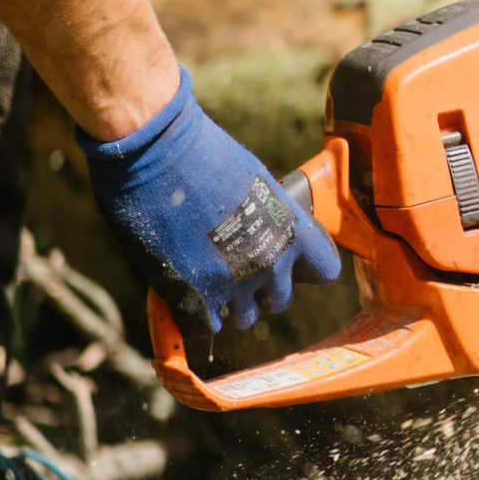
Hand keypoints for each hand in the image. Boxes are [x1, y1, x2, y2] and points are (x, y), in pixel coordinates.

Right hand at [80, 69, 341, 338]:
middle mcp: (272, 261)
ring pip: (244, 318)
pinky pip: (205, 328)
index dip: (305, 267)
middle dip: (262, 289)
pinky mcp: (196, 298)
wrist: (154, 151)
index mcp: (293, 228)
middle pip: (281, 300)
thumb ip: (266, 214)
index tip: (289, 261)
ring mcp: (235, 283)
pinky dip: (195, 316)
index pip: (324, 269)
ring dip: (229, 305)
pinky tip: (185, 294)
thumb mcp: (252, 179)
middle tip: (236, 269)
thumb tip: (261, 230)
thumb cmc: (199, 152)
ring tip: (206, 277)